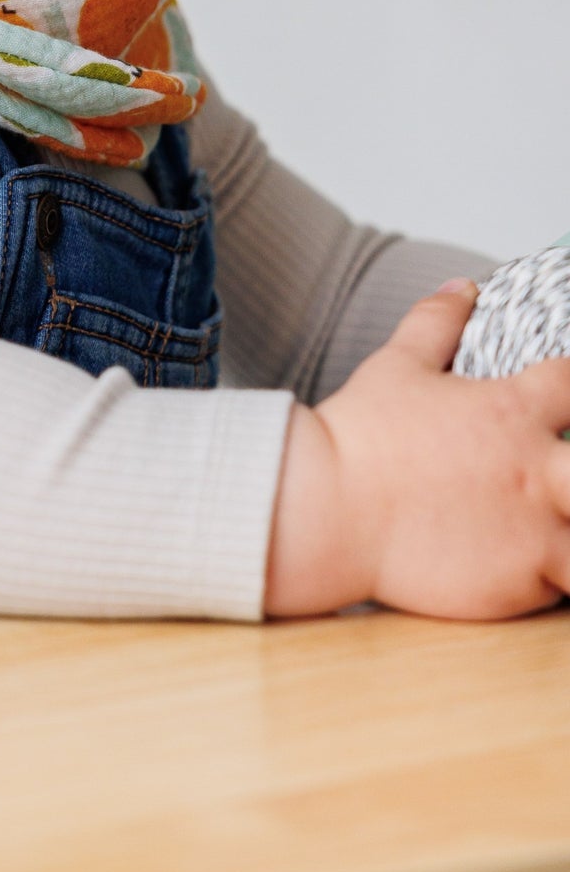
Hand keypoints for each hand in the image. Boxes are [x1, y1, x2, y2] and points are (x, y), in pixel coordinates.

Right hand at [266, 280, 569, 618]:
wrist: (325, 508)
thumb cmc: (357, 439)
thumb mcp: (397, 365)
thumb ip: (437, 322)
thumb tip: (463, 286)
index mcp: (512, 409)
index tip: (565, 399)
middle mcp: (535, 467)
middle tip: (563, 474)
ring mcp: (535, 528)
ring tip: (559, 527)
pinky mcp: (522, 581)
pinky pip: (569, 585)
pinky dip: (561, 577)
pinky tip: (541, 571)